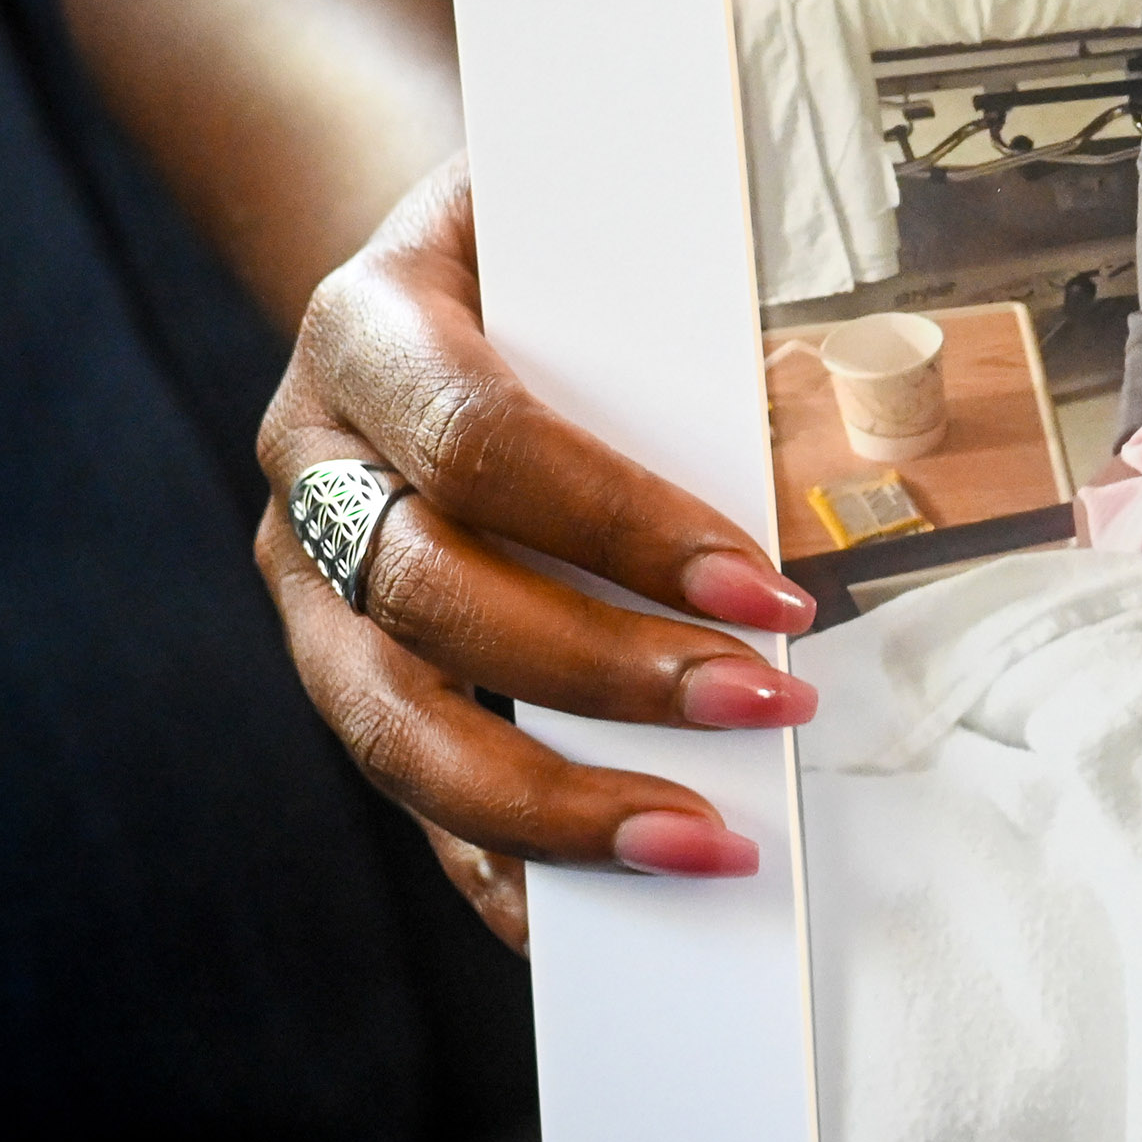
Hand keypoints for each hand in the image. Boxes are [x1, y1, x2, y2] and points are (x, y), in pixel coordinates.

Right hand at [255, 155, 819, 948]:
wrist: (447, 254)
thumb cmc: (553, 244)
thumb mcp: (601, 224)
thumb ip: (687, 306)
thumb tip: (833, 432)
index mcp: (369, 326)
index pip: (481, 443)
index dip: (622, 526)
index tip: (766, 590)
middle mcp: (310, 456)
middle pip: (434, 597)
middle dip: (611, 672)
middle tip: (771, 706)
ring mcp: (308, 571)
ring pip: (392, 719)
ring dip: (556, 798)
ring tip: (708, 843)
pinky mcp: (337, 655)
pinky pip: (401, 779)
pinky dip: (492, 858)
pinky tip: (579, 917)